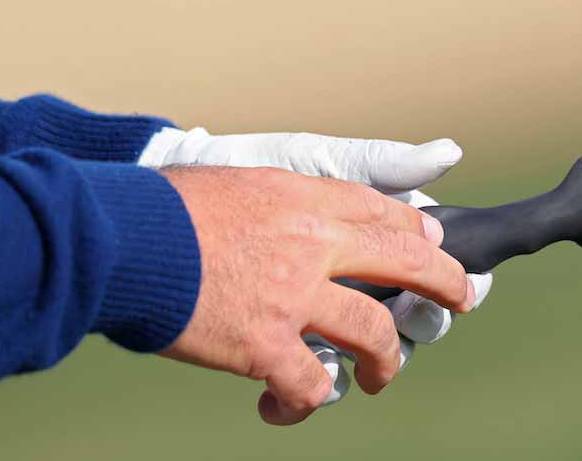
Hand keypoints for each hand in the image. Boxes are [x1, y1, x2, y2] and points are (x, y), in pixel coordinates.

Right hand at [158, 166, 472, 425]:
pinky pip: (313, 385)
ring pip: (374, 334)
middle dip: (444, 283)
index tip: (428, 240)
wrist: (121, 238)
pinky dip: (305, 401)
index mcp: (298, 197)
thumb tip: (318, 199)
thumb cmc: (161, 207)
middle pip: (405, 262)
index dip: (411, 227)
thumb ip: (283, 188)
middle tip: (460, 298)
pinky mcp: (265, 345)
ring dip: (384, 360)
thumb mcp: (232, 176)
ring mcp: (292, 296)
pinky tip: (287, 404)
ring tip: (376, 375)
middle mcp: (309, 243)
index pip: (377, 209)